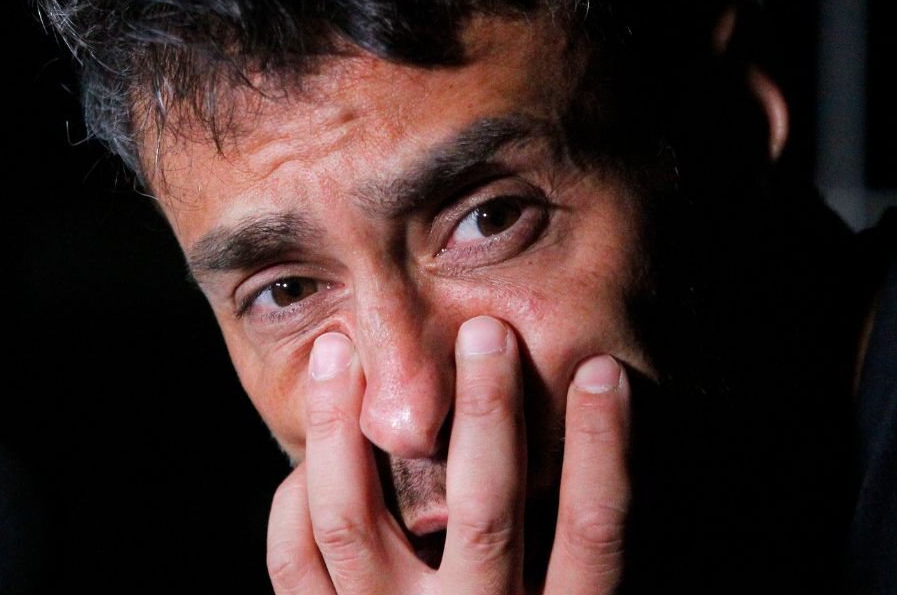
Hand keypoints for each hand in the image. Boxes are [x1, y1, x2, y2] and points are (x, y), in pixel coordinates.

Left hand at [265, 316, 631, 593]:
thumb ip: (569, 559)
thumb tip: (600, 440)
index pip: (593, 536)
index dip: (603, 450)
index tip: (602, 372)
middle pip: (483, 513)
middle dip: (487, 414)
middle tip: (484, 333)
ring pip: (354, 523)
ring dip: (343, 430)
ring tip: (342, 354)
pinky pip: (295, 563)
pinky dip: (294, 497)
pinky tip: (309, 450)